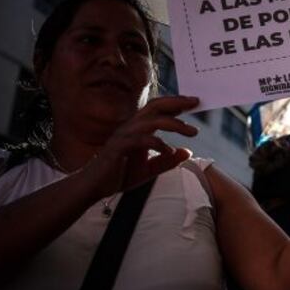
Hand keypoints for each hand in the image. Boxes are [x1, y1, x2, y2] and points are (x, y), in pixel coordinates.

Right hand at [83, 95, 199, 195]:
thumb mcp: (149, 169)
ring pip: (151, 121)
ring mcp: (124, 136)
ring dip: (174, 124)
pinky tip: (170, 151)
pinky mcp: (118, 148)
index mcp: (137, 129)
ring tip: (192, 132)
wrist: (95, 187)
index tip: (194, 102)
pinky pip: (140, 140)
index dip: (176, 103)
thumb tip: (187, 152)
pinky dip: (158, 144)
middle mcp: (131, 127)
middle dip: (176, 102)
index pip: (158, 109)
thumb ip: (168, 161)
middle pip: (155, 106)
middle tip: (195, 102)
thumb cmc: (120, 175)